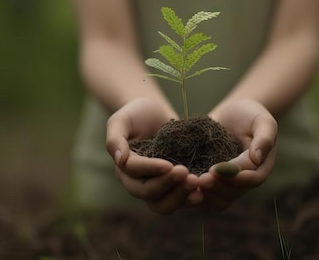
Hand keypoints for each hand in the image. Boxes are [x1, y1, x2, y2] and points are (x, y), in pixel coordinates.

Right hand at [106, 97, 201, 213]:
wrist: (156, 114)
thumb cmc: (137, 113)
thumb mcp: (122, 119)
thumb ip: (115, 138)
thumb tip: (119, 159)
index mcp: (123, 167)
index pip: (135, 172)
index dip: (151, 170)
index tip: (169, 165)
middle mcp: (137, 181)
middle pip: (148, 194)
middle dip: (167, 185)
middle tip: (186, 173)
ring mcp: (156, 186)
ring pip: (163, 204)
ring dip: (179, 196)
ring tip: (195, 183)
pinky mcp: (173, 187)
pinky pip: (179, 201)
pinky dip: (190, 199)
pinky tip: (202, 191)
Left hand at [195, 99, 277, 210]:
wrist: (232, 113)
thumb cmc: (250, 114)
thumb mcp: (262, 121)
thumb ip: (264, 137)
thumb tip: (257, 158)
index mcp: (261, 167)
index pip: (252, 179)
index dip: (235, 177)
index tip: (216, 169)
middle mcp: (245, 179)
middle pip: (234, 193)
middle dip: (217, 187)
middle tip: (201, 180)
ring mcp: (227, 182)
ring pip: (220, 200)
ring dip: (206, 195)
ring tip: (191, 183)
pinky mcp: (212, 180)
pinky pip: (205, 195)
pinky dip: (194, 193)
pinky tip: (182, 184)